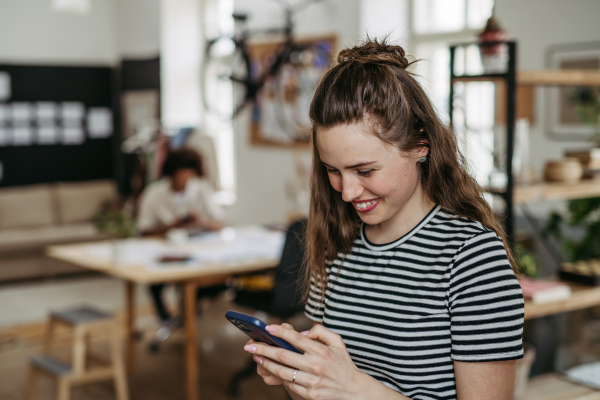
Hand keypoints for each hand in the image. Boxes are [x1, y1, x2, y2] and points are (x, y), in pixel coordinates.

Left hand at [244, 323, 364, 399]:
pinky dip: (278, 376)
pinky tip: (270, 370)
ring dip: (266, 364)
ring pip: (282, 371)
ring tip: (256, 357)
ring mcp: (312, 381)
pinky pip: (289, 383)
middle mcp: (316, 365)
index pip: (296, 338)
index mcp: (321, 351)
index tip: (267, 328)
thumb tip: (303, 332)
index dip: (280, 332)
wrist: (353, 390)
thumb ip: (321, 332)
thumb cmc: (343, 364)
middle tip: (250, 345)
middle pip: (283, 355)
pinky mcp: (309, 394)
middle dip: (264, 349)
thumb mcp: (338, 342)